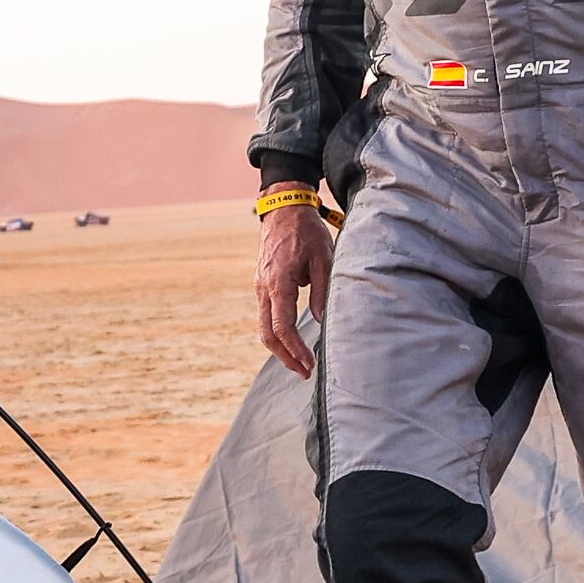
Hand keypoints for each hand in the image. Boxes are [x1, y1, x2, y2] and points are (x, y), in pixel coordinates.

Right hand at [256, 206, 333, 376]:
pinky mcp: (262, 285)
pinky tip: (291, 341)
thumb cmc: (306, 231)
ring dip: (279, 348)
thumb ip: (321, 291)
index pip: (282, 327)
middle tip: (305, 373)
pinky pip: (265, 315)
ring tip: (299, 363)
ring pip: (263, 327)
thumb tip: (321, 321)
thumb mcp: (323, 258)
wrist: (283, 209)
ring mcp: (260, 287)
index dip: (295, 350)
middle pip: (267, 334)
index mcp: (278, 282)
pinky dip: (276, 333)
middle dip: (285, 357)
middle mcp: (264, 288)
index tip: (310, 364)